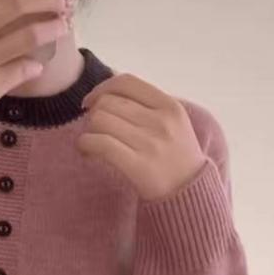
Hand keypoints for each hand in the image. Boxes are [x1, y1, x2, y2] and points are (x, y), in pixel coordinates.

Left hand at [76, 72, 206, 200]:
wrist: (188, 192)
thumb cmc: (175, 155)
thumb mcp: (173, 122)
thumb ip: (146, 105)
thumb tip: (105, 92)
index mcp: (169, 106)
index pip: (126, 82)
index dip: (102, 88)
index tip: (92, 102)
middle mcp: (160, 121)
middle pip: (108, 102)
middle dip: (93, 114)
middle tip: (95, 129)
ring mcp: (149, 143)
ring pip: (100, 121)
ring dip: (88, 130)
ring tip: (91, 143)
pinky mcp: (137, 165)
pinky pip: (99, 144)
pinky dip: (85, 144)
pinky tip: (87, 152)